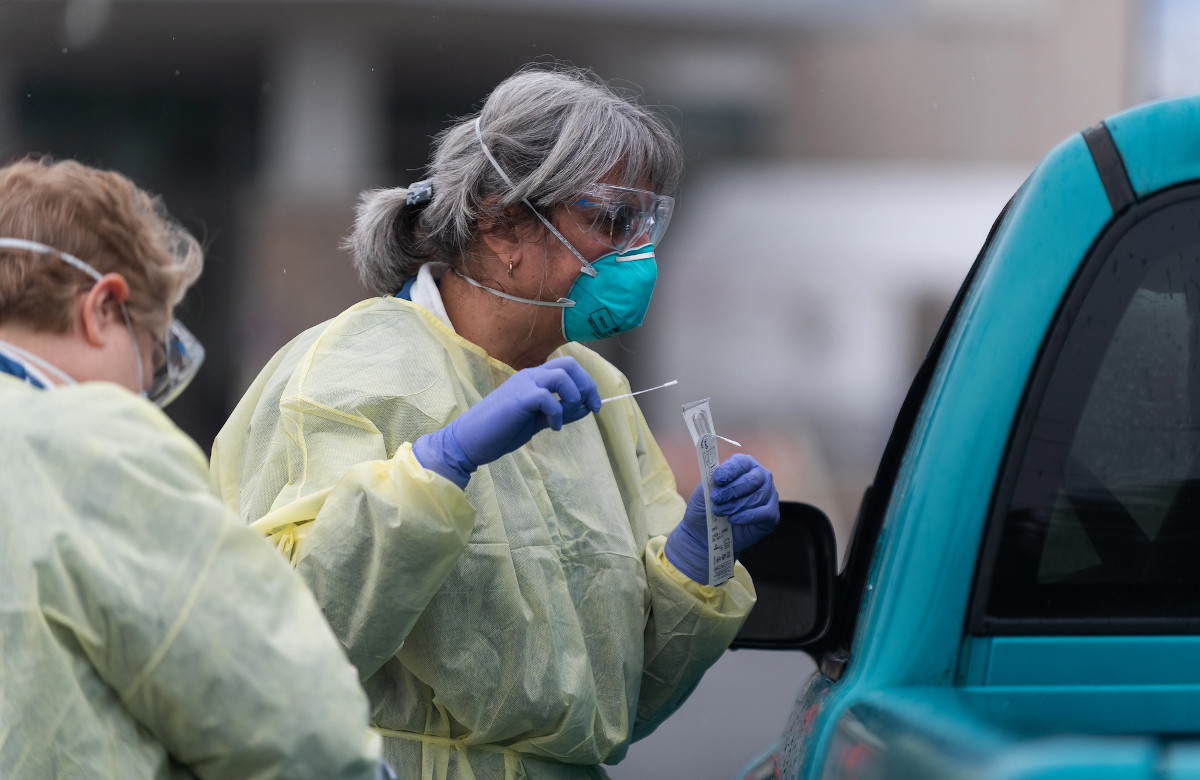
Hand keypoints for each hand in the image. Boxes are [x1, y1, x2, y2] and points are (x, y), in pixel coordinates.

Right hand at [413, 356, 599, 487]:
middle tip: (591, 407)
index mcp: (533, 379)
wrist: (469, 441)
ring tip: (567, 416)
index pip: (568, 367)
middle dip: (587, 385)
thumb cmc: (501, 431)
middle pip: (569, 364)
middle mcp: (529, 376)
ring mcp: (523, 384)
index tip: (594, 406)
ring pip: (562, 375)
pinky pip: (549, 396)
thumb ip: (560, 412)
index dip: (587, 384)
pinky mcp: (518, 398)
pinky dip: (558, 413)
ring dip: (574, 396)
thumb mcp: (538, 421)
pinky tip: (552, 428)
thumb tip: (586, 407)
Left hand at [664, 454, 779, 583]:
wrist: (706, 533)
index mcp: (743, 465)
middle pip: (752, 479)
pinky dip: (747, 516)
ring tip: (719, 512)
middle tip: (716, 499)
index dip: (730, 470)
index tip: (717, 479)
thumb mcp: (702, 493)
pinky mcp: (771, 515)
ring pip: (756, 497)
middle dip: (732, 491)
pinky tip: (733, 519)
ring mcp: (768, 495)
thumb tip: (716, 475)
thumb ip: (709, 481)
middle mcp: (760, 477)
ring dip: (735, 506)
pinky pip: (764, 513)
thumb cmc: (705, 508)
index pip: (741, 462)